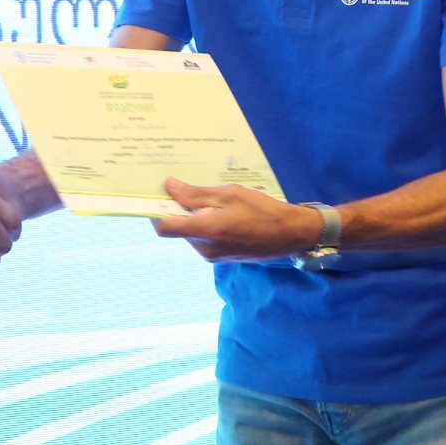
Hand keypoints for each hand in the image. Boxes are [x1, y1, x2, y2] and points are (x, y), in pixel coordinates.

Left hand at [153, 179, 325, 262]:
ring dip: (191, 217)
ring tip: (207, 197)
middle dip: (176, 210)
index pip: (165, 227)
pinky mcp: (221, 256)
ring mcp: (213, 255)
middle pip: (177, 229)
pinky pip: (202, 238)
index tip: (154, 195)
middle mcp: (205, 249)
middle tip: (182, 188)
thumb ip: (197, 194)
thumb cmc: (262, 210)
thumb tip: (170, 188)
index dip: (155, 212)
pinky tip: (218, 210)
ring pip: (190, 233)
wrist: (291, 234)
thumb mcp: (229, 194)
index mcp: (206, 231)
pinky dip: (203, 224)